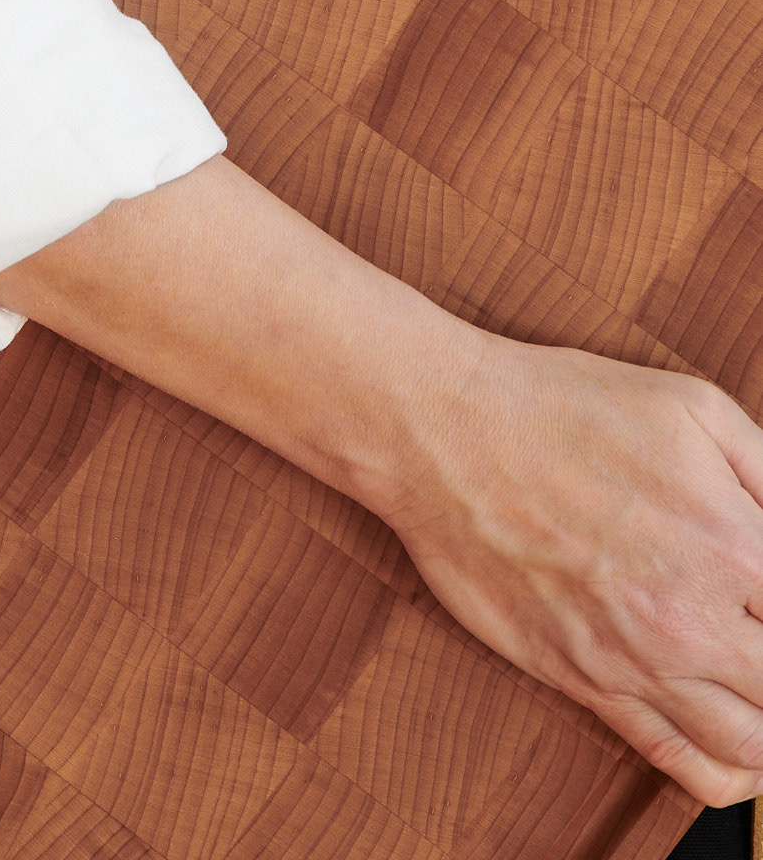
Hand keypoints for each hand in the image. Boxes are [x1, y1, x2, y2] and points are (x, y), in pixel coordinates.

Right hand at [383, 334, 762, 806]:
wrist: (447, 433)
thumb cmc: (562, 407)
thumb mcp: (693, 406)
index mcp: (733, 545)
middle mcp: (692, 620)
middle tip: (759, 627)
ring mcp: (634, 662)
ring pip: (750, 749)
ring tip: (758, 688)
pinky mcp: (583, 682)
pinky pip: (679, 763)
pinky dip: (726, 773)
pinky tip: (737, 748)